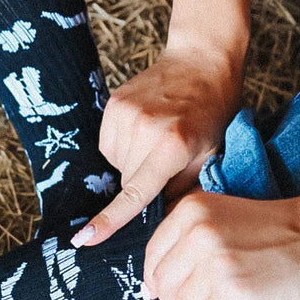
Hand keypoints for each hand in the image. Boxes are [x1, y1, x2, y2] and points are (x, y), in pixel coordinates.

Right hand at [72, 42, 243, 247]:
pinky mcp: (113, 103)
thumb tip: (160, 220)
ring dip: (133, 161)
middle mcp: (144, 130)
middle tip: (169, 158)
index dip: (110, 220)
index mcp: (172, 146)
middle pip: (128, 179)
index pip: (135, 192)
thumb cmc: (213, 111)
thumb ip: (184, 190)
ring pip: (116, 162)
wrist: (202, 60)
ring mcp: (125, 114)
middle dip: (143, 180)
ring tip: (158, 138)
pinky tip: (145, 128)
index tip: (85, 238)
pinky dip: (124, 144)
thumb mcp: (210, 155)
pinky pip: (109, 143)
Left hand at [142, 189, 299, 299]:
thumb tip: (153, 293)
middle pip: (164, 285)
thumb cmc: (274, 232)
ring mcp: (214, 262)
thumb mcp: (221, 220)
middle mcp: (197, 233)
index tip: (163, 295)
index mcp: (190, 211)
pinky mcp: (233, 291)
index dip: (156, 282)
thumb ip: (185, 246)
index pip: (153, 255)